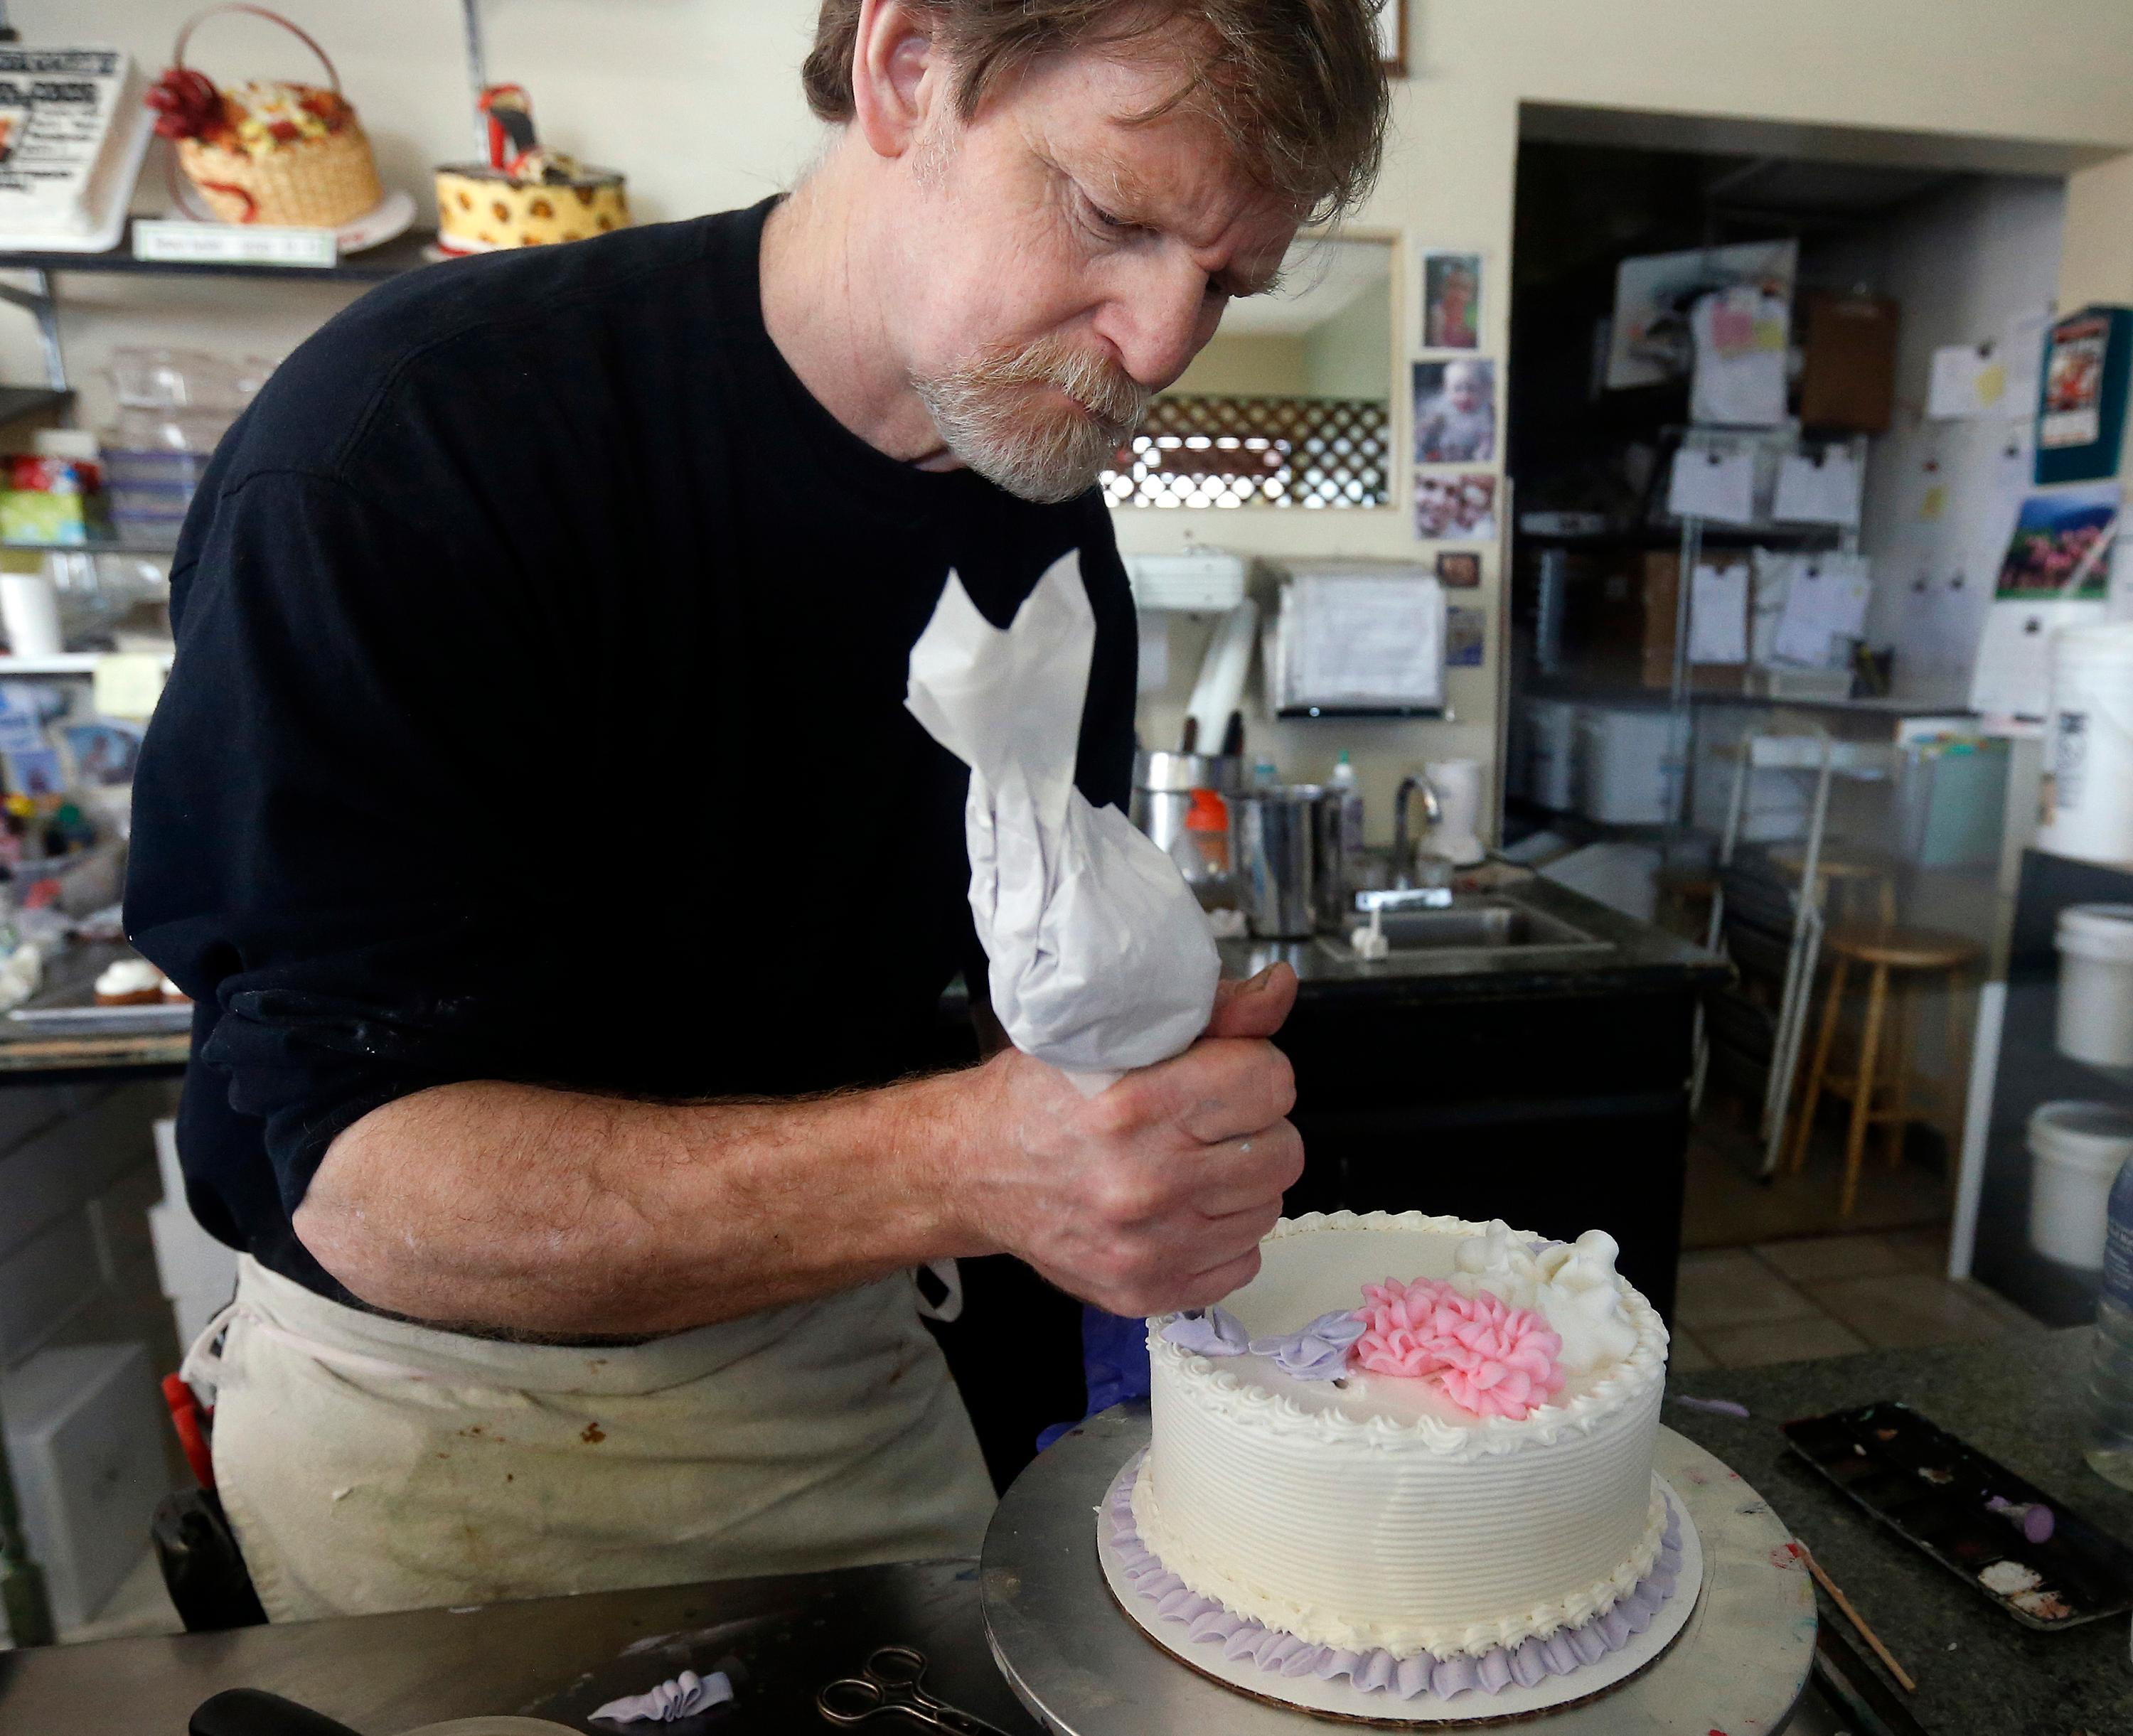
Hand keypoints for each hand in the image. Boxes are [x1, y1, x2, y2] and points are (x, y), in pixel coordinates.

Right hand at [949, 964, 1301, 1315]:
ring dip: (1240, 1183)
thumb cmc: (1040, 1097)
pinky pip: (1243, 1261)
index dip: (1254, 1069)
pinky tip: (1180, 1207)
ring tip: (1189, 1162)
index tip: (1225, 1073)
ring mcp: (1149, 1249)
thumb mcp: (1112, 1033)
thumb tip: (1279, 988)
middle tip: (1207, 1121)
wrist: (972, 1170)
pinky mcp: (1147, 1292)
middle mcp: (1145, 1185)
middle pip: (1283, 1152)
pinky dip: (1222, 1234)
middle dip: (1254, 1128)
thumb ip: (1209, 1012)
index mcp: (1138, 1106)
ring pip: (1267, 1209)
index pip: (1271, 1082)